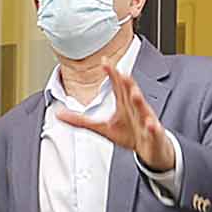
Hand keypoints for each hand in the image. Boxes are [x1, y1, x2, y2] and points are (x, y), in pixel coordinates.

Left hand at [49, 62, 179, 175]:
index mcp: (123, 105)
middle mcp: (135, 109)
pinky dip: (152, 127)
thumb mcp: (102, 128)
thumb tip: (58, 114)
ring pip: (143, 109)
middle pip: (131, 94)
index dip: (112, 74)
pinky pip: (154, 130)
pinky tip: (150, 124)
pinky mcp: (153, 135)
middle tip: (121, 73)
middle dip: (127, 83)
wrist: (151, 149)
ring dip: (139, 101)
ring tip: (135, 94)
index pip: (117, 86)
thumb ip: (80, 120)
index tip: (104, 62)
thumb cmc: (129, 134)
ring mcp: (145, 121)